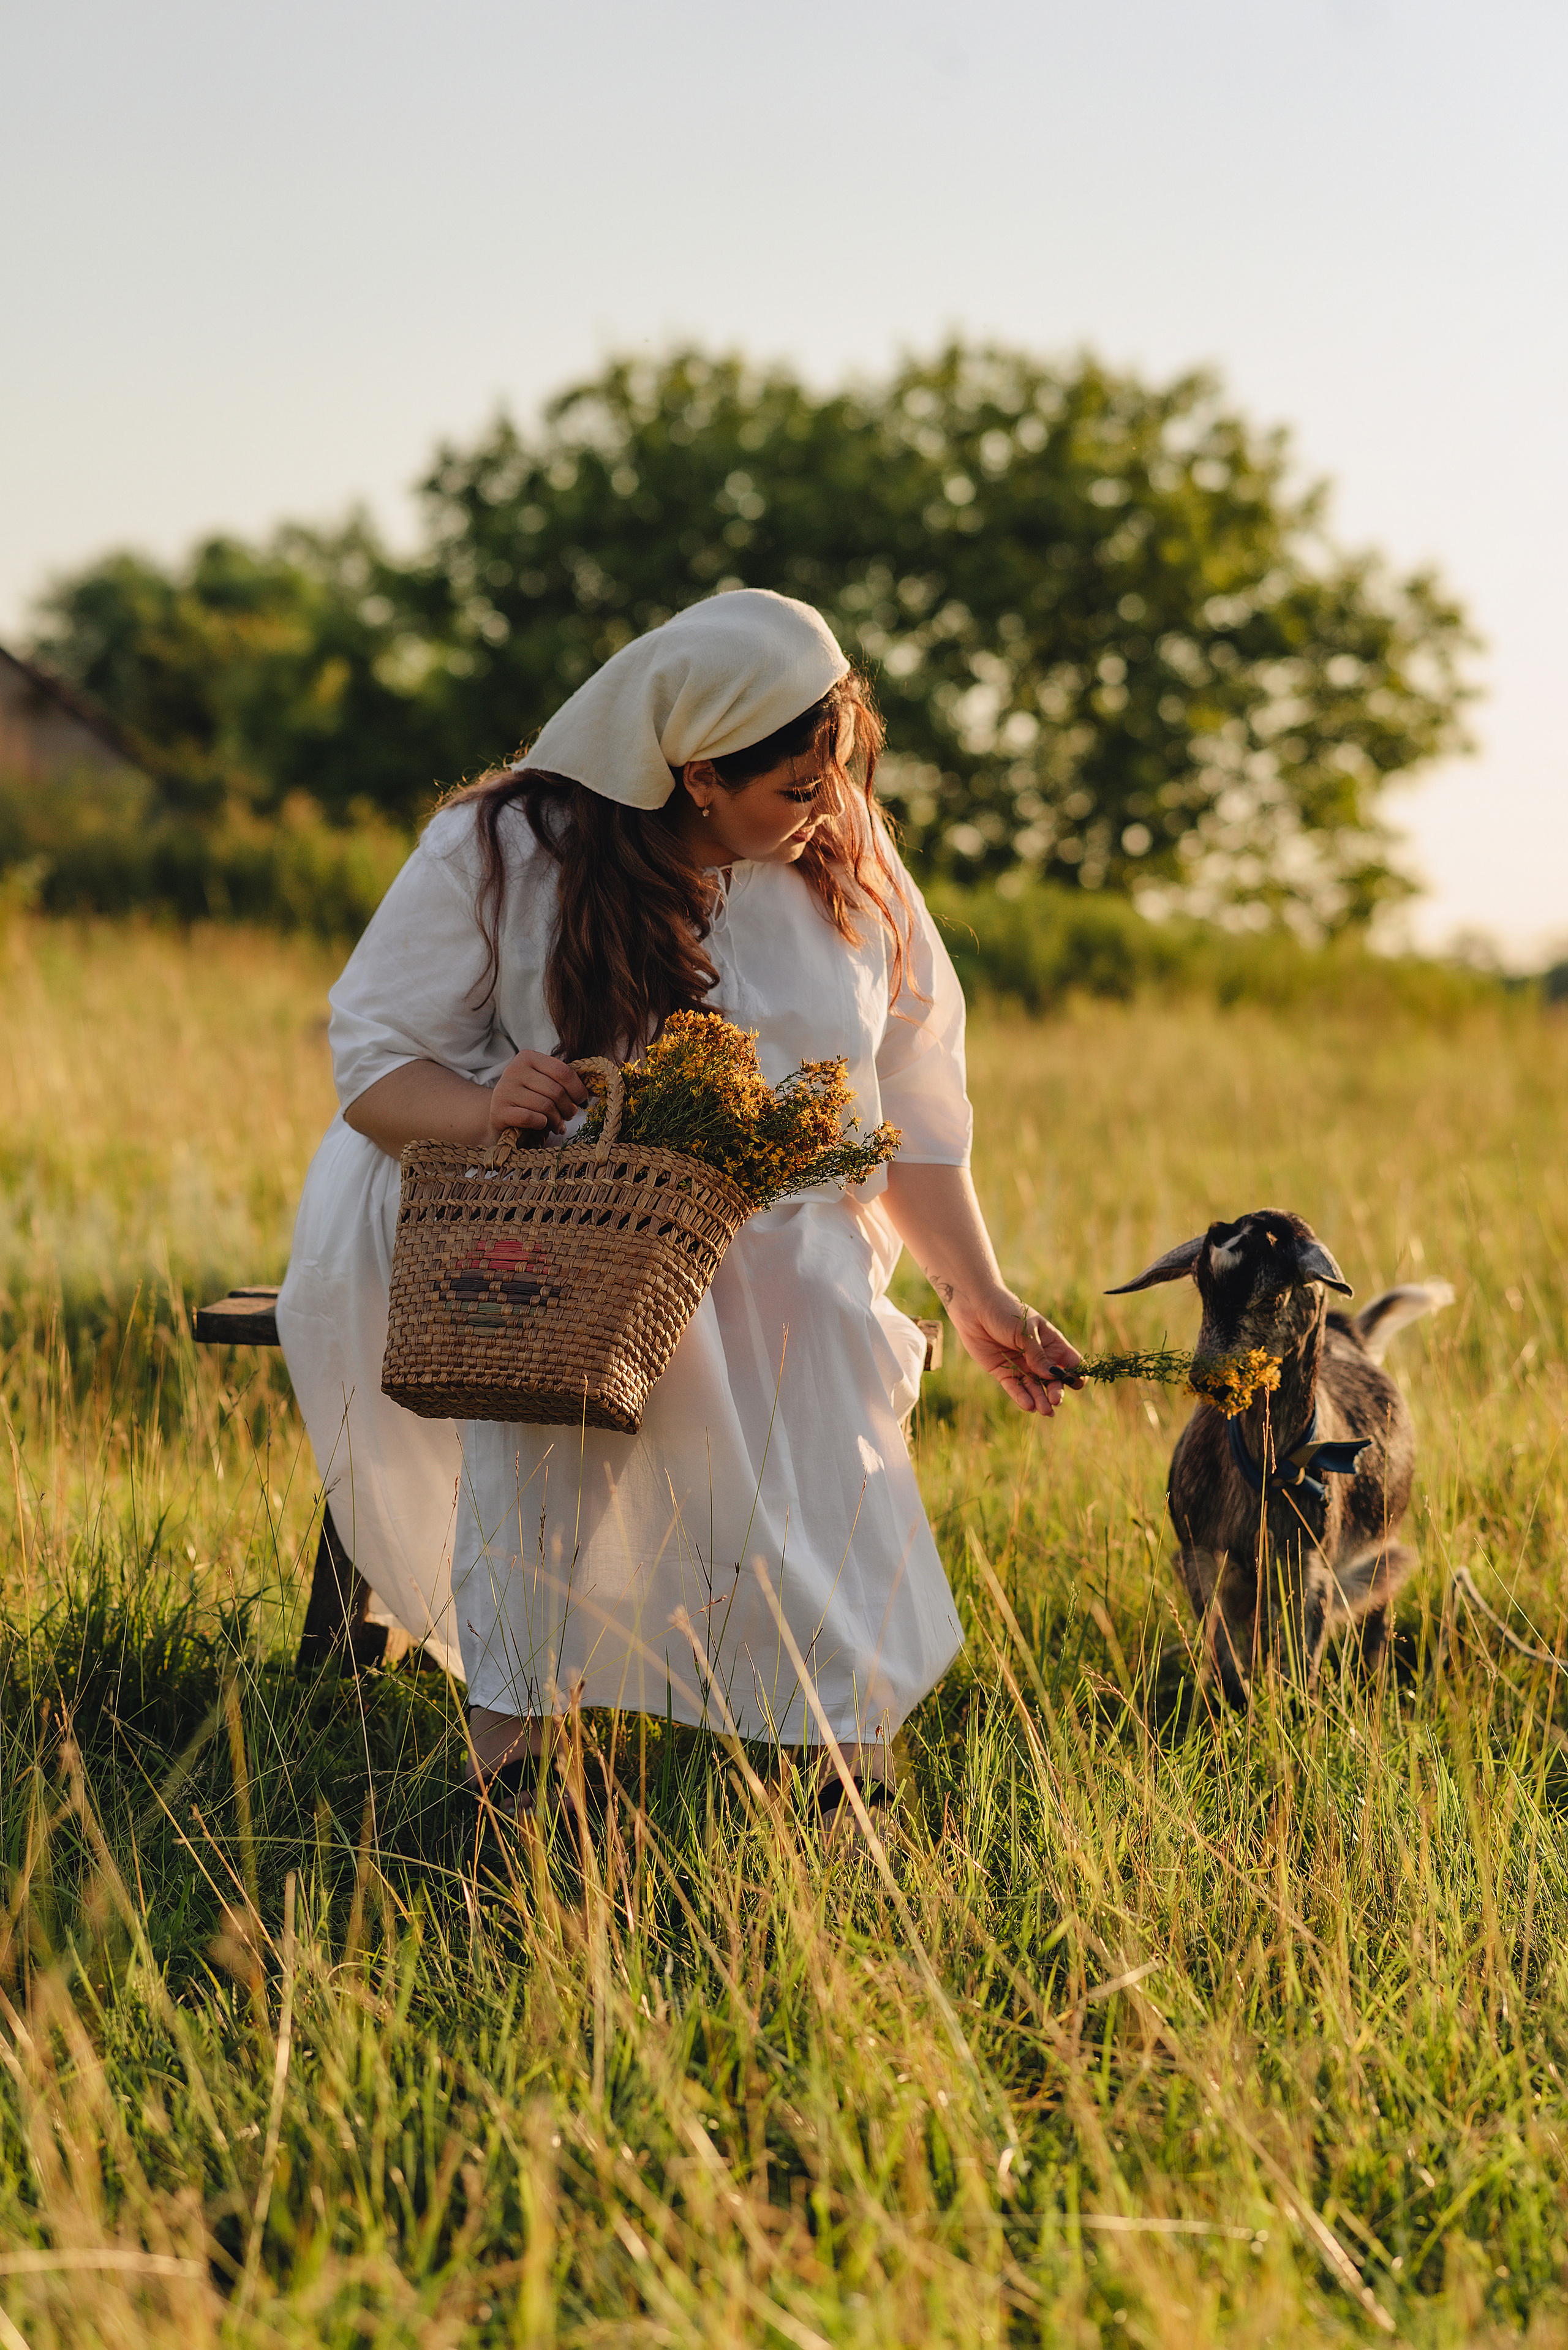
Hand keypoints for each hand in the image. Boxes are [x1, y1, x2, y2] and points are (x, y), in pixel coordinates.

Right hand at [487, 1050, 588, 1140]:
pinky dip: (541, 1124)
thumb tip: (593, 1089)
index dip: (578, 1089)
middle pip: (556, 1091)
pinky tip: (541, 1125)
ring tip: (558, 1124)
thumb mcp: (545, 1083)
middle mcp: (513, 1070)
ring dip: (557, 1119)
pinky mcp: (499, 1111)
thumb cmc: (529, 1100)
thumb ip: (564, 1081)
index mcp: (527, 1057)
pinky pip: (531, 1118)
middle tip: (569, 1116)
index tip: (581, 1100)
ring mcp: (504, 1090)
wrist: (499, 1117)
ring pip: (546, 1106)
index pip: (563, 1071)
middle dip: (568, 1108)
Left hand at [949, 1285, 1083, 1415]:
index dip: (1076, 1373)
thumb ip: (1038, 1355)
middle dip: (1056, 1390)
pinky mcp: (1003, 1371)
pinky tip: (1029, 1406)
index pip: (1070, 1361)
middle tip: (1055, 1400)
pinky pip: (1015, 1388)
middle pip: (1053, 1379)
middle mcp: (1038, 1357)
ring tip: (1045, 1411)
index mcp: (1051, 1342)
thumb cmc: (1005, 1312)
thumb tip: (1053, 1376)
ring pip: (1034, 1387)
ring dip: (1040, 1399)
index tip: (1076, 1383)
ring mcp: (1021, 1365)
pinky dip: (1022, 1398)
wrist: (975, 1308)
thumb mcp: (1025, 1331)